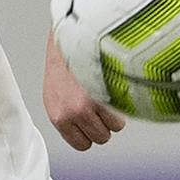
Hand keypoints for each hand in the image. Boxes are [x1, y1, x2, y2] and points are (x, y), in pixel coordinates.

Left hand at [44, 36, 126, 150]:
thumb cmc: (65, 63)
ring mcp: (90, 104)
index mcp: (57, 116)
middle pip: (100, 138)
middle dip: (104, 124)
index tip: (92, 121)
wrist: (71, 35)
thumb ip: (68, 117)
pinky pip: (122, 113)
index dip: (90, 134)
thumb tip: (86, 134)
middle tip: (100, 105)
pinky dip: (122, 104)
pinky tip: (112, 89)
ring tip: (106, 94)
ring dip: (115, 114)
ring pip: (114, 128)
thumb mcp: (56, 95)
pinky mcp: (105, 94)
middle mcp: (72, 113)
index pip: (81, 145)